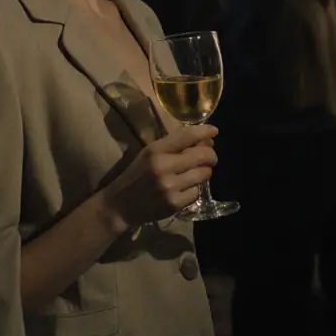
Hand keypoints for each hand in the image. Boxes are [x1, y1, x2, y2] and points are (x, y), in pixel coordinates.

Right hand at [99, 124, 218, 230]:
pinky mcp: (175, 204)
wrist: (120, 205)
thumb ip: (174, 145)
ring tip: (194, 173)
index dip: (205, 131)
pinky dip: (194, 189)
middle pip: (203, 155)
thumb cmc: (137, 174)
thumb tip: (204, 140)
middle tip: (209, 157)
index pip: (187, 136)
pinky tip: (183, 189)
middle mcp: (164, 166)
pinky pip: (197, 192)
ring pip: (204, 174)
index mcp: (156, 150)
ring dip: (204, 172)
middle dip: (210, 155)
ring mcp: (170, 186)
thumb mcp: (149, 153)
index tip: (214, 131)